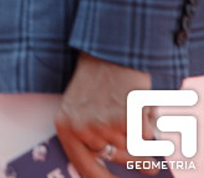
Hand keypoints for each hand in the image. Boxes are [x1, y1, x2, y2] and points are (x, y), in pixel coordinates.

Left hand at [56, 52, 151, 171]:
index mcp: (66, 127)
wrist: (108, 51)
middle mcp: (83, 129)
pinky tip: (140, 105)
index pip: (85, 168)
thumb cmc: (95, 80)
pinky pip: (148, 137)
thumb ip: (88, 136)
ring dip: (143, 138)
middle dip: (136, 158)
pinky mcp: (128, 120)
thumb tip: (106, 166)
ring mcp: (105, 126)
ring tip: (136, 116)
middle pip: (117, 159)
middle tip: (150, 166)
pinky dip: (150, 124)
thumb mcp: (79, 108)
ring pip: (136, 149)